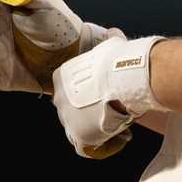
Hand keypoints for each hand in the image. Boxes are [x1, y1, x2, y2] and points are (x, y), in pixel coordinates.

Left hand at [52, 34, 165, 157]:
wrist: (123, 77)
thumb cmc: (118, 60)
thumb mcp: (111, 45)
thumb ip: (110, 40)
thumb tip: (114, 32)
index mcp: (60, 78)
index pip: (72, 92)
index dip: (92, 96)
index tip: (109, 96)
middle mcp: (58, 99)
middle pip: (75, 112)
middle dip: (94, 114)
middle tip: (115, 111)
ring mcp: (67, 120)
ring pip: (82, 131)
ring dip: (100, 129)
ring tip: (122, 124)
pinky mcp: (79, 137)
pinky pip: (91, 148)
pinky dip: (106, 145)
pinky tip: (122, 136)